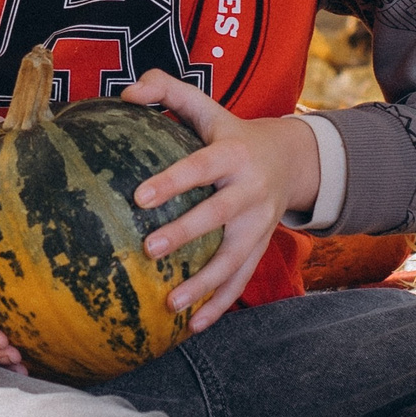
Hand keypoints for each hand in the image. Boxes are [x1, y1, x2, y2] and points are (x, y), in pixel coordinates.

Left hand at [119, 71, 319, 333]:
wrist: (291, 160)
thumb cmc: (231, 133)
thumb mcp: (207, 106)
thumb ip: (167, 90)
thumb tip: (125, 92)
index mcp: (233, 154)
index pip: (200, 167)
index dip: (172, 182)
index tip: (140, 197)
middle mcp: (250, 191)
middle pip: (219, 215)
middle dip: (186, 233)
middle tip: (150, 249)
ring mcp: (259, 225)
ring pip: (234, 258)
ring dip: (205, 283)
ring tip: (171, 304)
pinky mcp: (260, 248)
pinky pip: (242, 281)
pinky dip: (220, 305)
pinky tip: (193, 326)